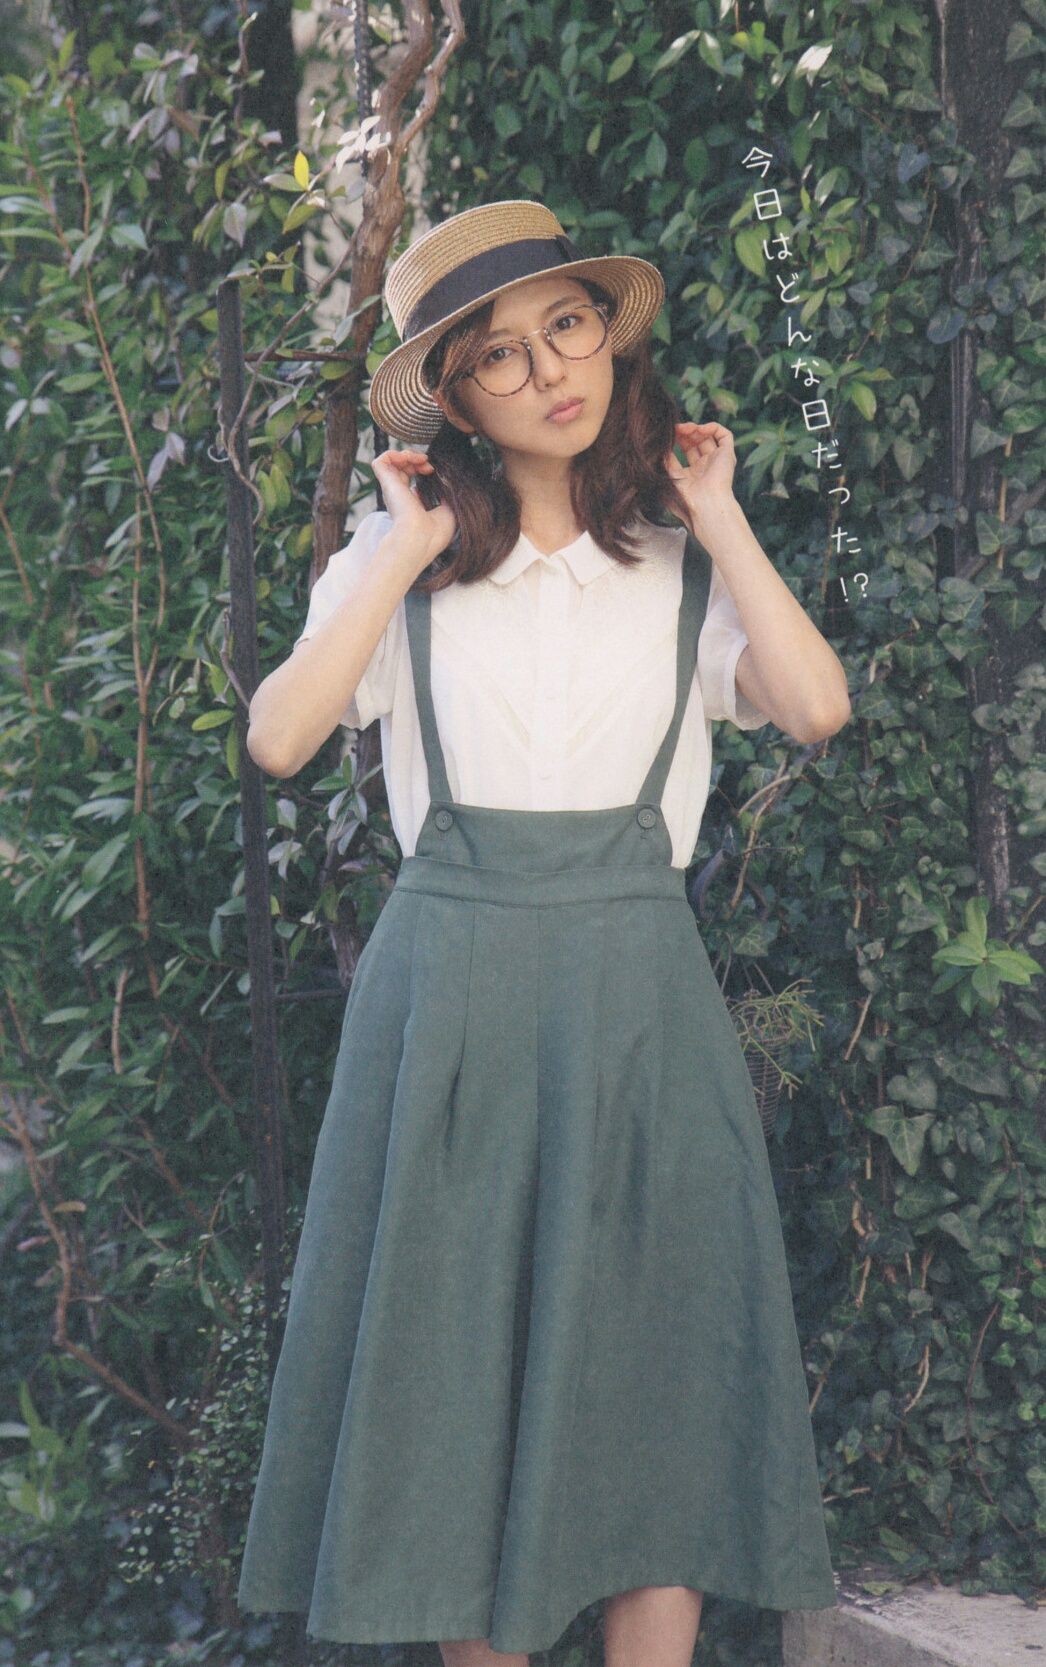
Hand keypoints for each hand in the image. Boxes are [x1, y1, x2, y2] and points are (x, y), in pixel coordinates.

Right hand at [372, 448, 456, 568]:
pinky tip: (409, 458)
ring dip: (407, 454)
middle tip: (428, 464)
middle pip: (401, 469)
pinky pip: (381, 460)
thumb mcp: (448, 511)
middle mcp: (398, 497)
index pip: (409, 481)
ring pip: (390, 462)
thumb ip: (446, 496)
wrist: (420, 538)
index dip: (420, 470)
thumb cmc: (435, 533)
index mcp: (410, 506)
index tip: (433, 471)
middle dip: (415, 459)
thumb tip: (447, 482)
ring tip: (420, 459)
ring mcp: (391, 490)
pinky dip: (395, 453)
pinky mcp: (386, 483)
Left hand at [664, 422, 737, 531]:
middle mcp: (706, 467)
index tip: (668, 434)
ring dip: (696, 428)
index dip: (677, 440)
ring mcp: (717, 461)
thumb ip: (665, 461)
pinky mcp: (728, 455)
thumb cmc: (685, 499)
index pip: (686, 450)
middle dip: (685, 433)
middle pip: (697, 442)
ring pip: (709, 437)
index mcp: (693, 475)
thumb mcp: (669, 477)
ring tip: (686, 428)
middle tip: (676, 429)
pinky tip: (700, 429)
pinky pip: (724, 435)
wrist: (704, 505)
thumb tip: (660, 447)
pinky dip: (713, 427)